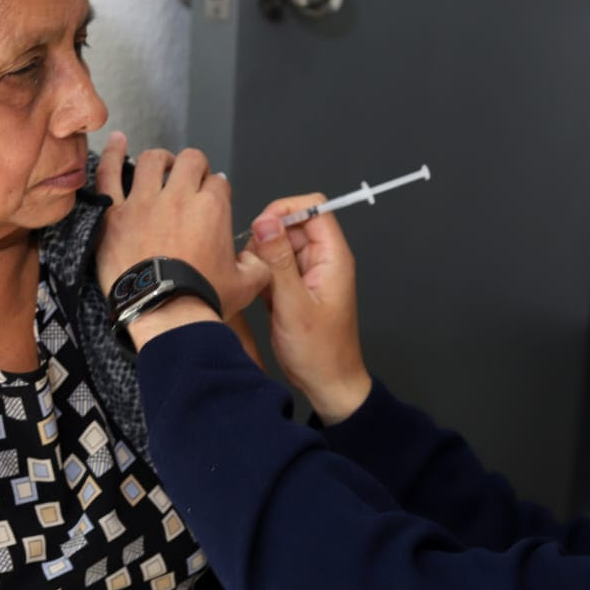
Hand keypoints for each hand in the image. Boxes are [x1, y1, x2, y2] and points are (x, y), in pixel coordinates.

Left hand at [94, 135, 269, 345]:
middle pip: (189, 161)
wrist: (166, 316)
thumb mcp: (248, 284)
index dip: (216, 190)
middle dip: (193, 167)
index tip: (211, 201)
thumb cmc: (203, 300)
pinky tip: (116, 142)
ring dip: (160, 160)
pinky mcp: (115, 214)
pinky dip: (112, 155)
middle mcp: (179, 196)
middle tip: (189, 181)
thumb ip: (257, 264)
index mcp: (212, 207)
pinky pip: (109, 175)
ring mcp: (144, 202)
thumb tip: (253, 257)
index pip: (218, 182)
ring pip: (151, 160)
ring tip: (160, 166)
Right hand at [249, 195, 370, 423]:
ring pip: (277, 245)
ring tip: (259, 287)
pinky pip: (272, 266)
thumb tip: (265, 222)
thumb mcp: (293, 304)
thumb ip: (278, 260)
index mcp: (332, 257)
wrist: (326, 383)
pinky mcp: (292, 287)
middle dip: (267, 239)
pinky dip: (261, 275)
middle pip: (290, 224)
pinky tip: (257, 294)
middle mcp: (322, 259)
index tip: (262, 228)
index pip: (313, 206)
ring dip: (261, 259)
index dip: (285, 210)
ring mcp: (307, 273)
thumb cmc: (320, 352)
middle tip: (256, 268)